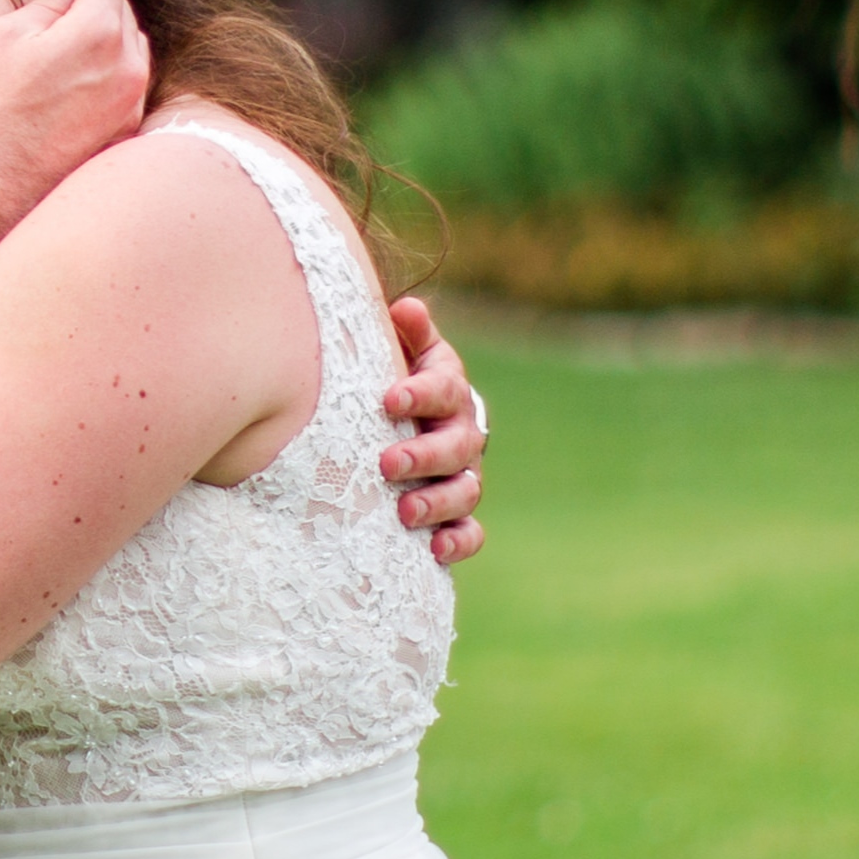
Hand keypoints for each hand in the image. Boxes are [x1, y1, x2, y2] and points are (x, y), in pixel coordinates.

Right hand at [0, 0, 150, 252]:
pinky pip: (128, 84)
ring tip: (70, 36)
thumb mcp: (1, 38)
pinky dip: (109, 69)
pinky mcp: (126, 133)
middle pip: (123, 11)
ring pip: (131, 49)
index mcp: (98, 33)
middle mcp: (128, 66)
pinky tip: (79, 76)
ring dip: (107, 34)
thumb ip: (43, 4)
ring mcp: (132, 104)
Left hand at [380, 295, 487, 569]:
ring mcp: (462, 476)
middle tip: (388, 464)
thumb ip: (407, 334)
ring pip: (465, 491)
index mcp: (448, 390)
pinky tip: (435, 550)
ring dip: (438, 502)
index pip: (443, 388)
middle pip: (456, 446)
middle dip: (424, 455)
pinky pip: (470, 532)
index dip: (420, 394)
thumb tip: (405, 308)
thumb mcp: (399, 352)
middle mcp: (462, 433)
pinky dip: (458, 542)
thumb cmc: (392, 383)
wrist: (405, 422)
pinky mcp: (458, 514)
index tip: (389, 400)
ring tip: (405, 512)